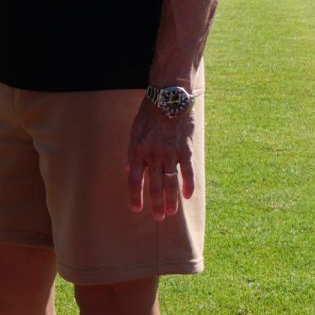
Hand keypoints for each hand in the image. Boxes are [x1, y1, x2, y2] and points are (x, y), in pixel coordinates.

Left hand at [127, 102, 195, 220]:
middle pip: (153, 186)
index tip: (136, 209)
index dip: (135, 196)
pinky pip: (188, 172)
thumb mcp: (134, 132)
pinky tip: (188, 196)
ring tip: (172, 212)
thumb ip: (132, 153)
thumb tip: (126, 168)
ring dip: (171, 199)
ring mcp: (170, 153)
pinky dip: (189, 185)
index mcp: (137, 151)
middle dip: (155, 204)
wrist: (168, 98)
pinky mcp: (185, 149)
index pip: (133, 180)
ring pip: (170, 182)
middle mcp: (153, 155)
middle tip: (158, 217)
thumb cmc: (149, 114)